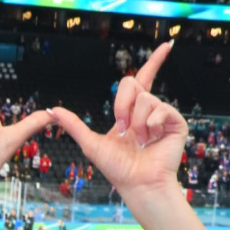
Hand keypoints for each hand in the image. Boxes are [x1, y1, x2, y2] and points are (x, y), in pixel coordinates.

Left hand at [50, 43, 184, 199]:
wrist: (137, 183)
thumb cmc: (118, 169)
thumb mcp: (90, 143)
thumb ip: (73, 124)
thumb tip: (52, 110)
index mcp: (132, 112)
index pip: (142, 80)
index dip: (155, 62)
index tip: (168, 46)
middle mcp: (148, 111)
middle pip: (132, 83)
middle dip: (121, 106)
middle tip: (122, 129)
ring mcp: (163, 117)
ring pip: (145, 99)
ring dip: (137, 123)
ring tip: (140, 141)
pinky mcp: (177, 124)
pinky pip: (162, 109)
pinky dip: (152, 124)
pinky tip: (152, 139)